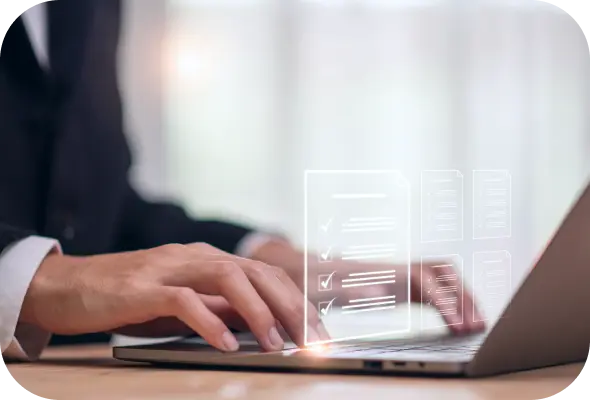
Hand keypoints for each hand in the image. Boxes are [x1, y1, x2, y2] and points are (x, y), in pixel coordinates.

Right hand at [20, 243, 329, 351]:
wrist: (66, 285)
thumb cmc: (126, 297)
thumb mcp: (182, 302)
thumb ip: (216, 307)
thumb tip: (258, 323)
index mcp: (207, 260)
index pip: (264, 274)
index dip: (296, 301)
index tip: (317, 332)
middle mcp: (194, 257)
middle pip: (256, 272)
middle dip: (291, 306)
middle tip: (313, 340)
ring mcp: (168, 268)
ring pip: (226, 277)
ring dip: (258, 311)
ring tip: (277, 343)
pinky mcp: (140, 287)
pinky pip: (181, 300)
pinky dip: (208, 321)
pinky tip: (226, 344)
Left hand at [251, 240, 484, 334]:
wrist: (294, 266)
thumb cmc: (305, 278)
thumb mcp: (317, 285)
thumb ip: (345, 289)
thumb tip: (377, 292)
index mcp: (378, 269)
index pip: (423, 277)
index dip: (444, 297)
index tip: (458, 322)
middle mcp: (393, 268)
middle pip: (441, 272)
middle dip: (463, 296)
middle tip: (478, 326)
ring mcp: (397, 276)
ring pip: (441, 277)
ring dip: (461, 296)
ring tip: (477, 324)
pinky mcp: (397, 286)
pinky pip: (432, 289)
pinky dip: (450, 302)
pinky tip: (457, 322)